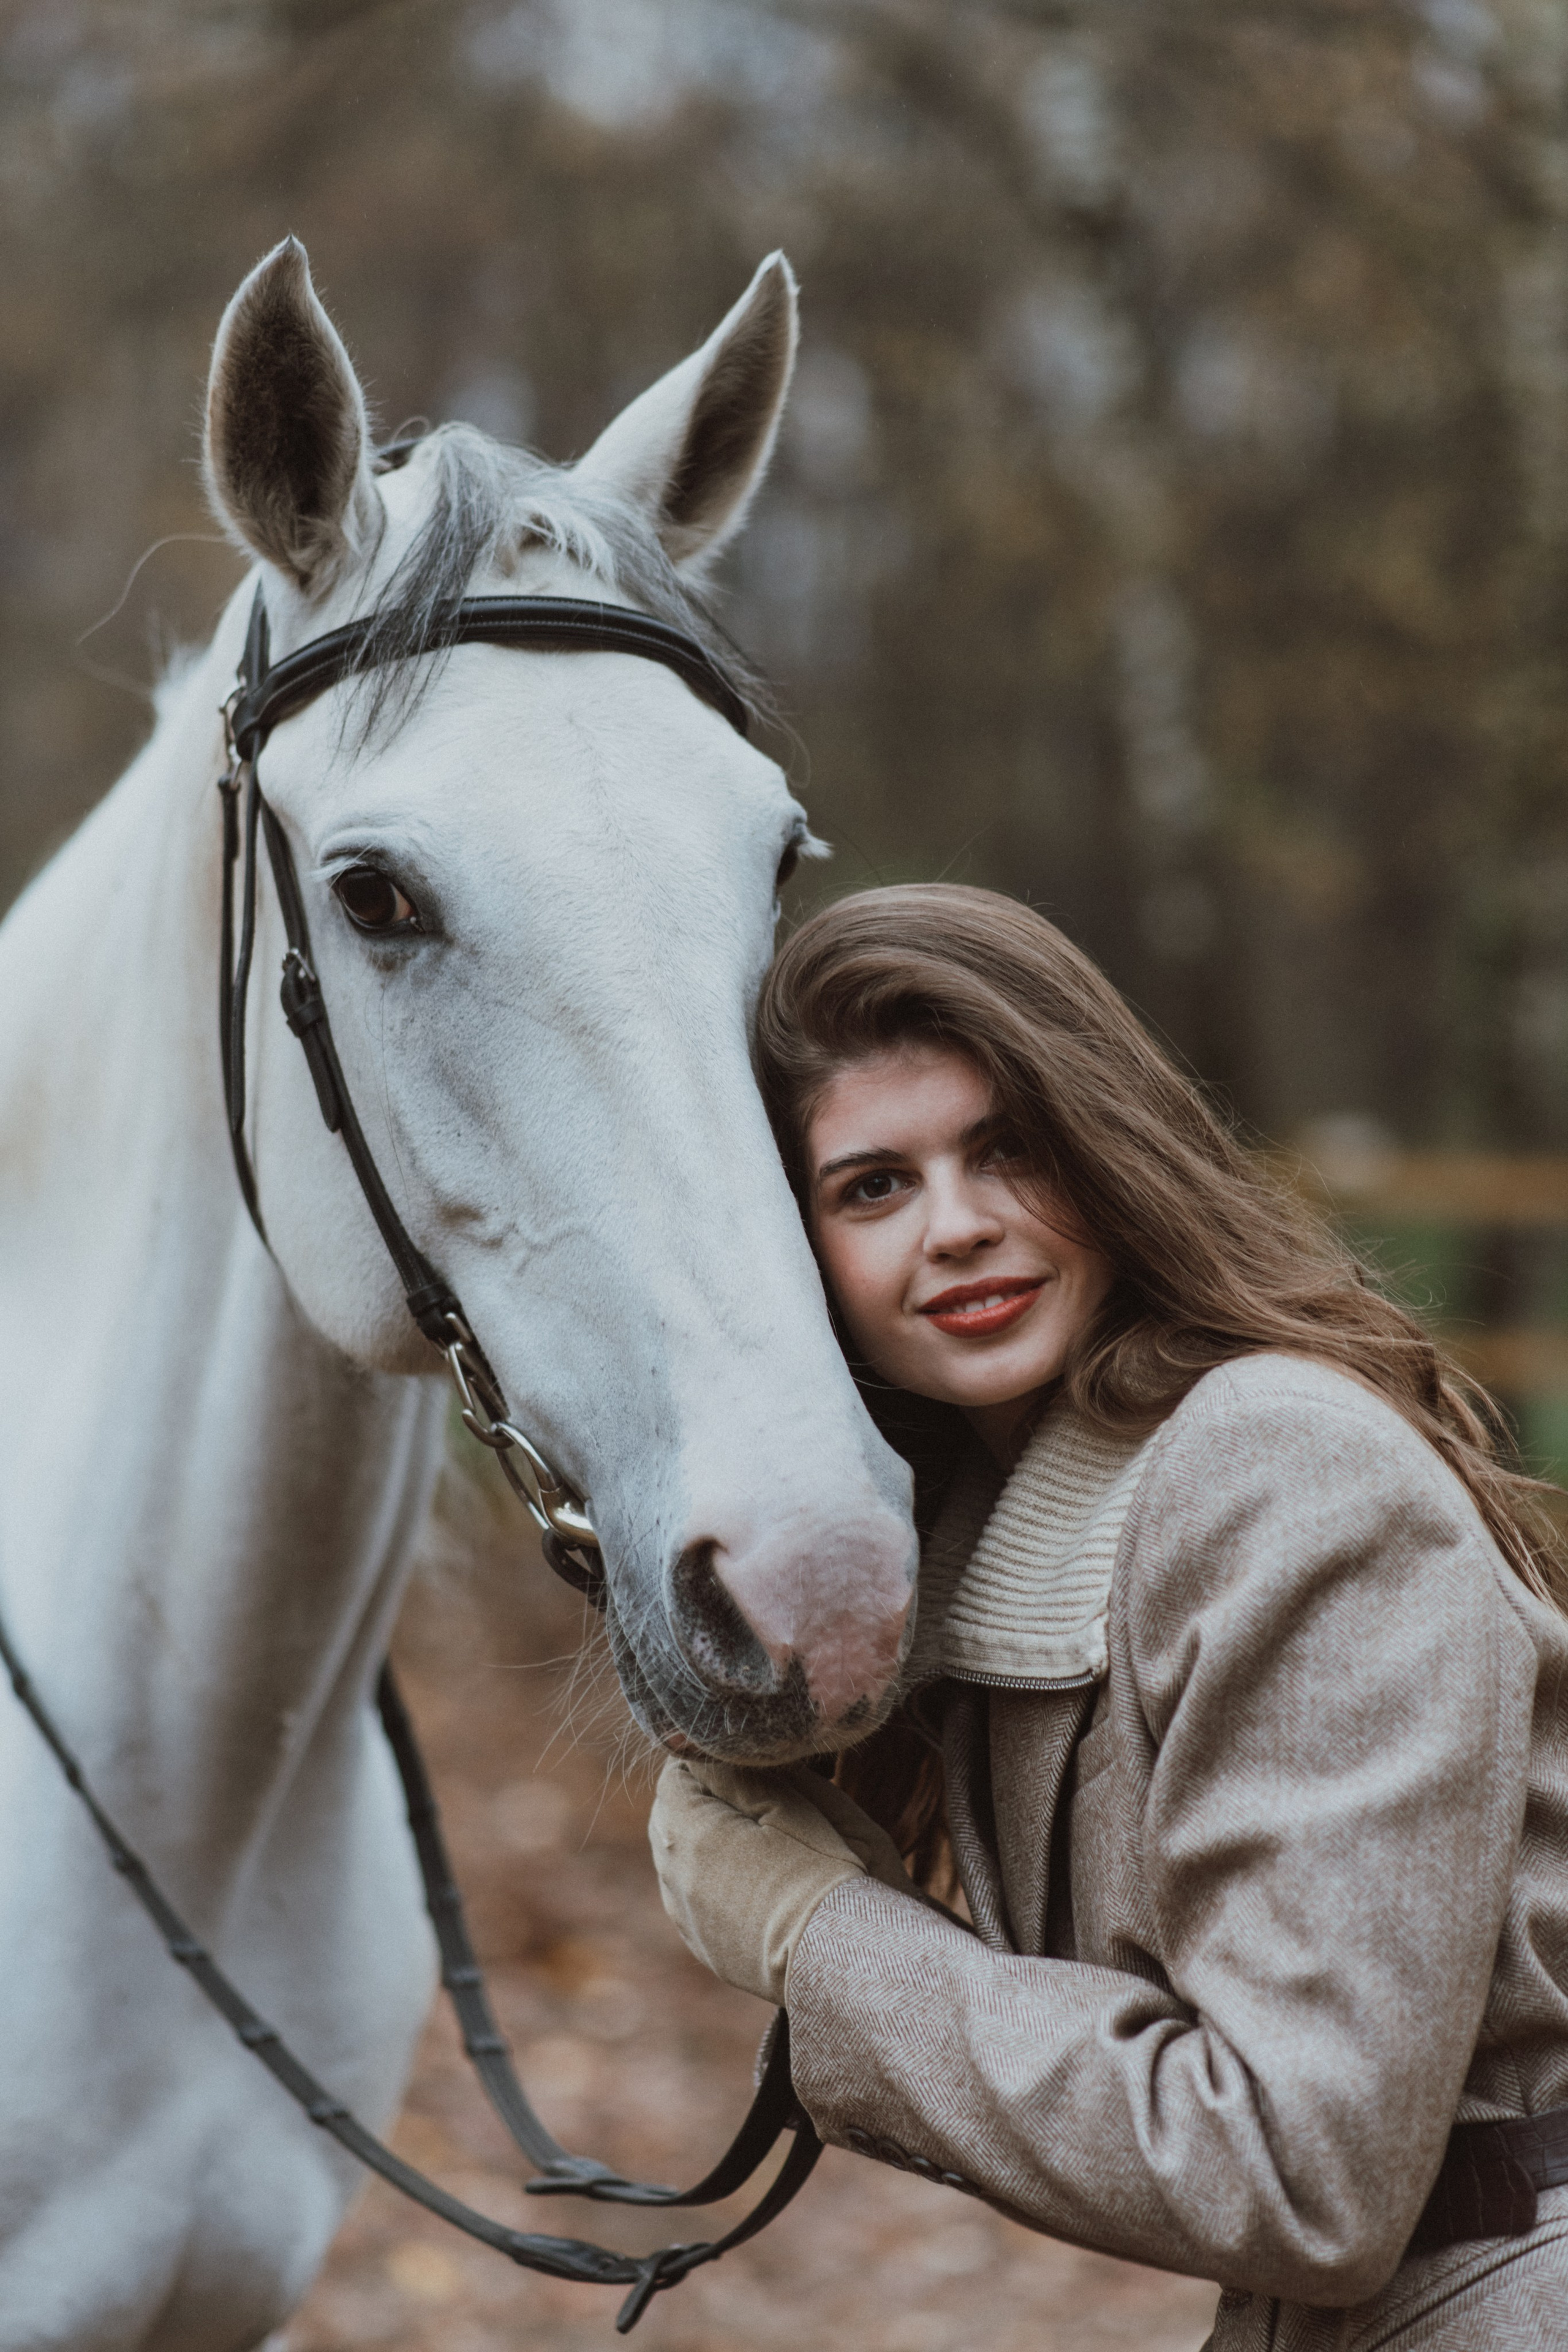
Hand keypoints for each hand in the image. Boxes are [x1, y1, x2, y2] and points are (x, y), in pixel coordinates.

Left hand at [649, 1757, 919, 2004]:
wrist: (838, 1959)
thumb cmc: (822, 1873)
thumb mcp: (789, 1805)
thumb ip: (742, 1774)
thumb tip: (714, 1752)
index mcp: (690, 1835)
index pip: (673, 1780)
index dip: (702, 1763)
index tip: (732, 1757)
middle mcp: (676, 1879)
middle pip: (668, 1821)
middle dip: (695, 1799)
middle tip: (737, 1787)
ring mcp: (688, 1920)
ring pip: (675, 1865)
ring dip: (697, 1841)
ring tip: (741, 1830)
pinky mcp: (707, 1950)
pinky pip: (690, 1904)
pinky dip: (705, 1882)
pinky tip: (740, 1877)